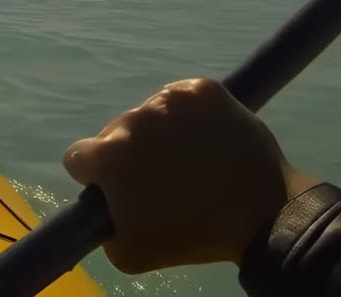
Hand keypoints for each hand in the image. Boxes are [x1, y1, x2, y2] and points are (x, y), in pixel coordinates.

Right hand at [62, 78, 317, 273]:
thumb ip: (101, 224)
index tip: (119, 185)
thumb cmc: (191, 236)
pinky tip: (205, 138)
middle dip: (131, 152)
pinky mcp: (202, 87)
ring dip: (160, 132)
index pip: (79, 155)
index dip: (95, 175)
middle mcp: (134, 117)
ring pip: (151, 113)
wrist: (262, 213)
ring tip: (190, 158)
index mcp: (109, 154)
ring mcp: (170, 98)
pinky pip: (183, 98)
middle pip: (117, 132)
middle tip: (162, 176)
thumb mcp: (127, 252)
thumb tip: (102, 201)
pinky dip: (189, 115)